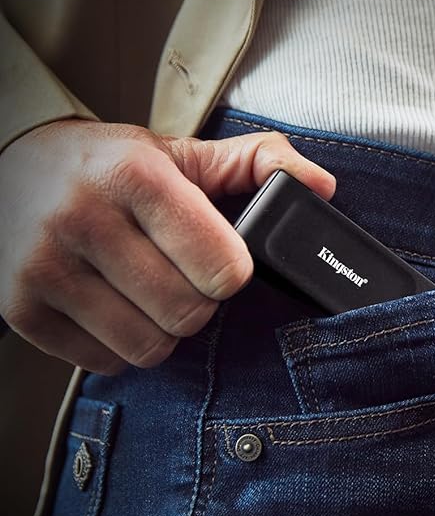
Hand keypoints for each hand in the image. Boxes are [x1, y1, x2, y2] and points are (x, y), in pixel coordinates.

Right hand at [0, 120, 334, 373]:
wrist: (13, 168)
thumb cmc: (110, 165)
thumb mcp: (183, 152)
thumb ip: (258, 163)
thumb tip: (323, 186)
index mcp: (134, 176)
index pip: (223, 267)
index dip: (232, 272)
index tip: (221, 261)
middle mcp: (81, 220)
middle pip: (189, 313)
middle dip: (200, 302)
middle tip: (183, 277)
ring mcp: (44, 269)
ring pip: (149, 346)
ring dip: (165, 329)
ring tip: (152, 294)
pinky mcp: (21, 310)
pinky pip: (106, 363)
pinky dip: (124, 345)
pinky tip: (117, 309)